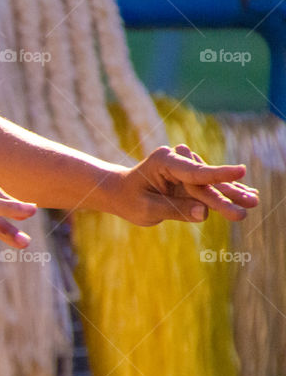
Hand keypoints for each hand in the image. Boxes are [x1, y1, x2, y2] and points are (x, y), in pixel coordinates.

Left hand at [110, 145, 258, 225]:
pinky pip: (209, 189)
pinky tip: (247, 195)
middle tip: (251, 202)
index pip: (194, 171)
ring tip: (254, 201)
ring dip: (232, 194)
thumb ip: (175, 210)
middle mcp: (178, 161)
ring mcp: (185, 170)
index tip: (240, 171)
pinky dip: (226, 194)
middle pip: (206, 181)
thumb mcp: (146, 209)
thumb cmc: (129, 200)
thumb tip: (204, 214)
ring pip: (211, 185)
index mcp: (163, 161)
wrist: (120, 193)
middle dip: (228, 193)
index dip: (218, 174)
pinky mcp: (190, 181)